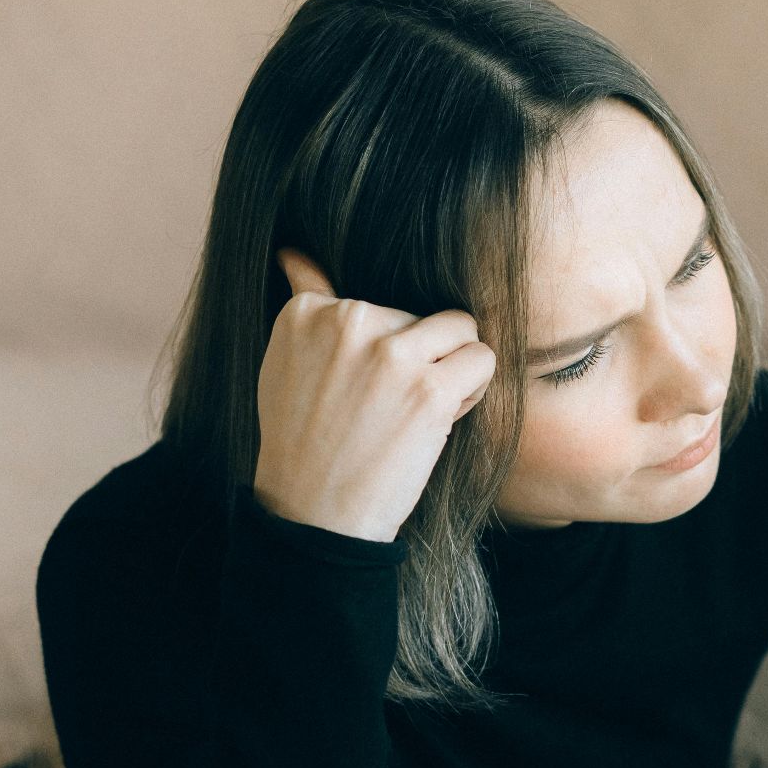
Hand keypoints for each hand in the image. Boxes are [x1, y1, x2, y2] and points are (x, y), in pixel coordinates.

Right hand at [252, 248, 494, 542]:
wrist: (314, 512)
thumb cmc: (304, 443)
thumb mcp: (285, 363)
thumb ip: (307, 306)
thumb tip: (295, 254)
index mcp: (306, 312)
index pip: (378, 304)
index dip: (385, 350)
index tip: (361, 391)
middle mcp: (348, 322)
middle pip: (421, 314)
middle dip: (421, 358)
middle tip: (390, 409)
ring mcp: (390, 353)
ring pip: (461, 328)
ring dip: (453, 369)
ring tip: (420, 409)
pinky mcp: (429, 388)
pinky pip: (482, 359)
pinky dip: (474, 391)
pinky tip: (441, 419)